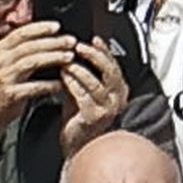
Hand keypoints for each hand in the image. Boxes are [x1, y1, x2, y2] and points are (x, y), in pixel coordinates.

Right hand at [0, 18, 72, 151]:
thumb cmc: (4, 86)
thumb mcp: (8, 63)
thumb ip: (23, 51)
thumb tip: (48, 37)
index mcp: (1, 49)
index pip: (21, 33)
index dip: (40, 28)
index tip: (57, 26)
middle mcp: (1, 60)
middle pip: (29, 46)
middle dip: (53, 42)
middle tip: (71, 41)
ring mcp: (4, 77)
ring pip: (31, 62)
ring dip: (52, 58)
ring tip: (69, 57)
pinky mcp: (10, 94)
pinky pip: (32, 87)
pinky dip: (48, 85)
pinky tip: (61, 84)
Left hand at [59, 35, 128, 157]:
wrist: (77, 143)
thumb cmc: (79, 117)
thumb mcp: (84, 89)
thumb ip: (82, 72)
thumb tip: (73, 50)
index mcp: (118, 90)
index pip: (114, 65)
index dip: (104, 50)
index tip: (93, 39)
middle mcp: (117, 99)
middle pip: (110, 71)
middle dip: (94, 56)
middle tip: (79, 46)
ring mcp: (107, 109)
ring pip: (95, 83)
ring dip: (79, 70)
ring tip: (67, 62)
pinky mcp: (94, 117)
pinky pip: (83, 96)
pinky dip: (72, 83)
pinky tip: (63, 76)